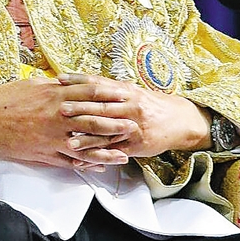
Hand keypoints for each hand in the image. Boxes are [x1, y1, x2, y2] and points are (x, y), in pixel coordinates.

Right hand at [0, 76, 137, 168]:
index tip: (129, 98)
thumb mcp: (34, 84)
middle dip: (117, 125)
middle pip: (94, 121)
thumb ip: (56, 86)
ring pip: (86, 145)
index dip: (111, 97)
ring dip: (107, 150)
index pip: (90, 95)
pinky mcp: (43, 153)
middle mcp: (58, 116)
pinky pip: (69, 161)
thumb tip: (73, 82)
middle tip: (137, 128)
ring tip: (125, 154)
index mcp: (56, 95)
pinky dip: (86, 165)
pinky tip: (99, 167)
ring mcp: (52, 137)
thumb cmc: (7, 97)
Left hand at [57, 73, 212, 158]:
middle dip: (80, 108)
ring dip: (87, 137)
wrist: (179, 120)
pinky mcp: (135, 145)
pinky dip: (97, 157)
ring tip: (68, 141)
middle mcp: (130, 107)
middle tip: (60, 109)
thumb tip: (84, 83)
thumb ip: (109, 89)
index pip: (99, 84)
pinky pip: (114, 152)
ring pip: (107, 132)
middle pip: (101, 107)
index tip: (61, 80)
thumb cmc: (151, 104)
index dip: (79, 81)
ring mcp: (133, 127)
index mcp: (126, 91)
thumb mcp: (132, 91)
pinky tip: (83, 160)